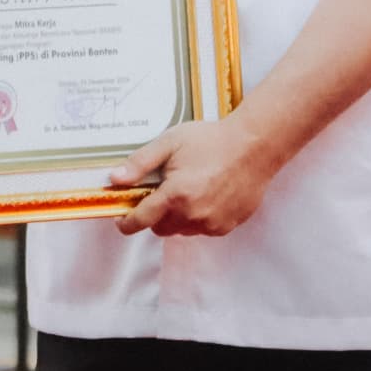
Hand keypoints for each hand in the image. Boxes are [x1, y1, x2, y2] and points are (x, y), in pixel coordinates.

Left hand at [109, 116, 281, 236]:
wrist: (255, 146)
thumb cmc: (213, 140)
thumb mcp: (170, 142)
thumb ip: (140, 163)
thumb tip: (115, 179)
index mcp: (175, 195)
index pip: (140, 220)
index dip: (127, 222)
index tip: (122, 220)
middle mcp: (192, 215)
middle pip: (160, 228)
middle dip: (156, 215)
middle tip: (164, 193)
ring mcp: (211, 223)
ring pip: (182, 230)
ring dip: (178, 218)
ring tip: (190, 191)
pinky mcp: (226, 226)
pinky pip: (203, 229)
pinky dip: (199, 218)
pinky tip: (208, 196)